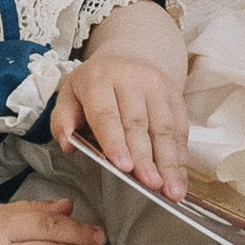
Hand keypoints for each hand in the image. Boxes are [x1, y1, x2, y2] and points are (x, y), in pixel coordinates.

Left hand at [50, 11, 189, 199]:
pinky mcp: (175, 95)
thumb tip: (67, 143)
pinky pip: (180, 128)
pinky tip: (180, 177)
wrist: (129, 55)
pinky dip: (181, 156)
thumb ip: (63, 119)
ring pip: (164, 128)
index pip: (107, 114)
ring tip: (172, 189)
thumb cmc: (95, 85)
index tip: (124, 166)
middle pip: (138, 124)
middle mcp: (130, 79)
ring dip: (170, 162)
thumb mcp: (69, 94)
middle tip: (150, 184)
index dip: (115, 142)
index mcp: (99, 80)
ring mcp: (156, 86)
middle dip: (146, 158)